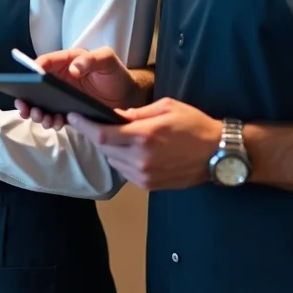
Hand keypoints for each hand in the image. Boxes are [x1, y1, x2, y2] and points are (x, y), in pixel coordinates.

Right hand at [14, 47, 137, 129]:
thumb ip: (91, 60)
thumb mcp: (107, 60)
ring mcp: (63, 96)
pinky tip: (55, 123)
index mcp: (67, 61)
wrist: (128, 97)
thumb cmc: (116, 74)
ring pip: (42, 103)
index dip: (34, 69)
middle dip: (28, 96)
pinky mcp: (68, 111)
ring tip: (42, 118)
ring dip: (38, 112)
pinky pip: (54, 116)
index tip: (28, 79)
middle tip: (26, 106)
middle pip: (37, 85)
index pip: (46, 62)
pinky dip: (51, 121)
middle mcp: (61, 78)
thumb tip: (73, 69)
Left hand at [65, 97, 221, 190]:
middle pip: (104, 148)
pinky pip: (124, 172)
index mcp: (144, 136)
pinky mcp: (149, 186)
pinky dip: (122, 160)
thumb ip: (137, 113)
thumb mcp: (166, 107)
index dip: (83, 125)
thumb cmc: (194, 126)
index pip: (102, 134)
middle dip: (97, 135)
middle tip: (96, 123)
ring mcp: (144, 175)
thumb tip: (115, 116)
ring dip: (110, 148)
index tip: (73, 116)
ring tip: (120, 137)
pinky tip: (133, 151)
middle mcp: (141, 159)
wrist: (218, 154)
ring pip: (113, 161)